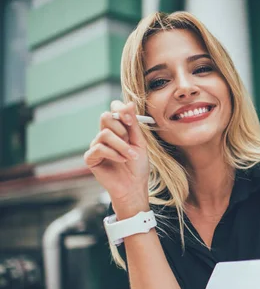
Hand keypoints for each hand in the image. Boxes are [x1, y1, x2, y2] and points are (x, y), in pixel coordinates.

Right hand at [84, 101, 149, 215]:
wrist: (134, 186)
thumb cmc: (138, 165)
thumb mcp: (139, 142)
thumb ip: (133, 124)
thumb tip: (129, 103)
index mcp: (117, 128)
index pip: (113, 109)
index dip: (120, 110)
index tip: (130, 121)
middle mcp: (105, 134)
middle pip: (105, 117)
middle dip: (122, 130)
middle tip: (131, 142)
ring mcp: (96, 145)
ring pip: (104, 134)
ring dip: (122, 145)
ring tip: (131, 156)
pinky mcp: (91, 157)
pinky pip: (99, 148)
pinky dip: (114, 154)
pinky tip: (122, 160)